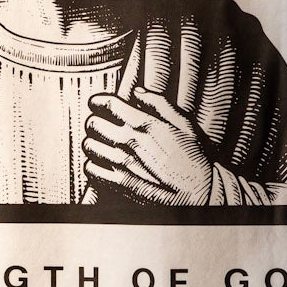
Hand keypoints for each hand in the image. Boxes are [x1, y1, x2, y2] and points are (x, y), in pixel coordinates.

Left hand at [83, 87, 214, 206]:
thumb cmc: (193, 158)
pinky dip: (91, 165)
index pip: (108, 104)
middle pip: (94, 124)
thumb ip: (160, 104)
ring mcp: (123, 164)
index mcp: (145, 124)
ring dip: (92, 143)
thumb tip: (138, 92)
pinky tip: (100, 164)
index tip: (96, 103)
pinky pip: (91, 169)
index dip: (97, 101)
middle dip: (94, 122)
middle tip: (98, 125)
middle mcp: (131, 142)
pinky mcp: (119, 184)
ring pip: (89, 146)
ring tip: (98, 145)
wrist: (197, 194)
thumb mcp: (184, 124)